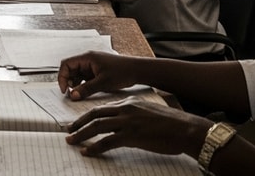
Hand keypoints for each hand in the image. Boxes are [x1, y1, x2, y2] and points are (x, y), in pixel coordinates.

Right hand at [57, 51, 141, 99]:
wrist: (138, 71)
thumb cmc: (123, 72)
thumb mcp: (103, 82)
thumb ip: (86, 89)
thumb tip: (72, 95)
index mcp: (87, 58)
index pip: (66, 64)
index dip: (62, 76)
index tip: (65, 89)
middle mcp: (88, 60)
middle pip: (70, 69)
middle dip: (68, 81)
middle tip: (71, 94)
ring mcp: (92, 65)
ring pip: (77, 74)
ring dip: (75, 84)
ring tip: (78, 94)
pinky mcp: (97, 71)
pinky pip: (84, 77)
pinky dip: (82, 84)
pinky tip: (86, 92)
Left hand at [65, 96, 208, 157]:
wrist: (185, 129)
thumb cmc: (172, 124)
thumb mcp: (149, 113)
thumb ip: (134, 115)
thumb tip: (124, 125)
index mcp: (129, 102)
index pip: (103, 107)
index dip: (88, 115)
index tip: (79, 122)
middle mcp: (126, 109)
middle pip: (95, 114)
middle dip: (79, 123)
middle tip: (68, 130)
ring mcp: (128, 122)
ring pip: (97, 126)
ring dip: (81, 134)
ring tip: (72, 141)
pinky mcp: (132, 135)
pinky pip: (107, 141)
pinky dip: (94, 147)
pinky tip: (87, 152)